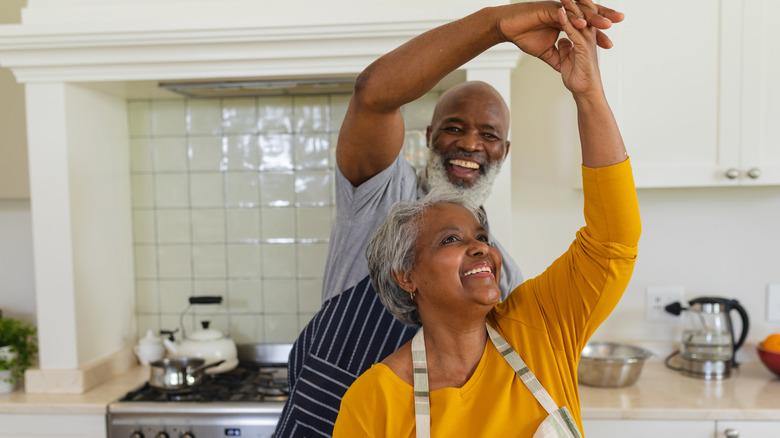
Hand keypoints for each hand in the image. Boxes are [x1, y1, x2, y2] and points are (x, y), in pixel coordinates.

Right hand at [498, 0, 622, 70]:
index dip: (597, 34)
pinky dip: (573, 17)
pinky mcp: (548, 7)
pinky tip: (583, 23)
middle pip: (587, 14)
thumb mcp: (544, 52)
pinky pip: (564, 12)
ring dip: (593, 17)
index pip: (585, 27)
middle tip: (620, 19)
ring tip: (607, 23)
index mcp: (564, 21)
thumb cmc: (522, 36)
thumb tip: (563, 67)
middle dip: (604, 17)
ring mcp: (556, 8)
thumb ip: (556, 57)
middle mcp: (563, 13)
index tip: (609, 44)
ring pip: (579, 11)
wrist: (506, 28)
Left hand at [556, 3, 602, 97]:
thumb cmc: (579, 79)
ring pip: (579, 19)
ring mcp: (587, 42)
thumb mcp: (568, 60)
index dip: (573, 6)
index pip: (580, 17)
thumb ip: (565, 49)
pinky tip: (559, 12)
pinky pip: (573, 32)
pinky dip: (566, 22)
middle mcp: (588, 37)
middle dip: (575, 1)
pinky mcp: (583, 49)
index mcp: (585, 39)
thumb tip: (562, 42)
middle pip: (583, 13)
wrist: (585, 92)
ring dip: (570, 7)